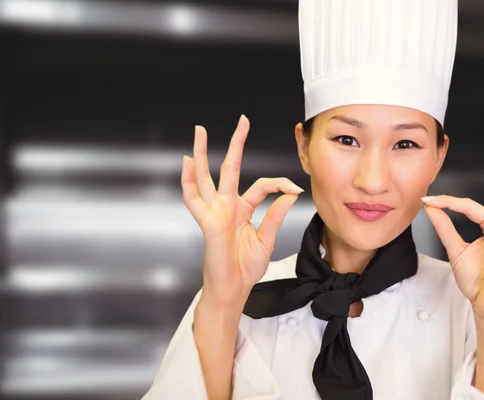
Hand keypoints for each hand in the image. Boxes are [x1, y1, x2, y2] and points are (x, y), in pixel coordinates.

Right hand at [181, 115, 303, 307]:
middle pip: (228, 169)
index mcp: (242, 210)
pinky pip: (194, 199)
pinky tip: (187, 164)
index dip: (280, 183)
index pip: (262, 186)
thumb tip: (289, 194)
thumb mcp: (267, 239)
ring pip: (206, 177)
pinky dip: (188, 181)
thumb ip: (276, 215)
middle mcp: (227, 207)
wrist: (234, 289)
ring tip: (200, 132)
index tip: (296, 187)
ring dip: (202, 154)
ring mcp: (215, 212)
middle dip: (235, 145)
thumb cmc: (244, 268)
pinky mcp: (208, 222)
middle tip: (241, 122)